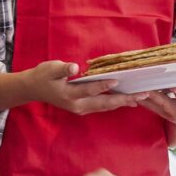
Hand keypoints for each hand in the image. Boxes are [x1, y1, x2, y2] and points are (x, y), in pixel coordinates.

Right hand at [24, 61, 146, 114]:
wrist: (34, 88)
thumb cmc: (43, 76)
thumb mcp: (50, 69)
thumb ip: (63, 69)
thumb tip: (74, 67)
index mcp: (69, 94)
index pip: (89, 90)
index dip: (103, 85)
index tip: (116, 80)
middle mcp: (77, 105)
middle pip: (104, 103)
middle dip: (124, 99)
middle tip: (142, 95)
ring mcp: (81, 108)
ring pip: (105, 107)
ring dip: (123, 102)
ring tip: (140, 98)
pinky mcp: (84, 108)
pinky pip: (103, 106)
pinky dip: (116, 103)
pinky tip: (127, 100)